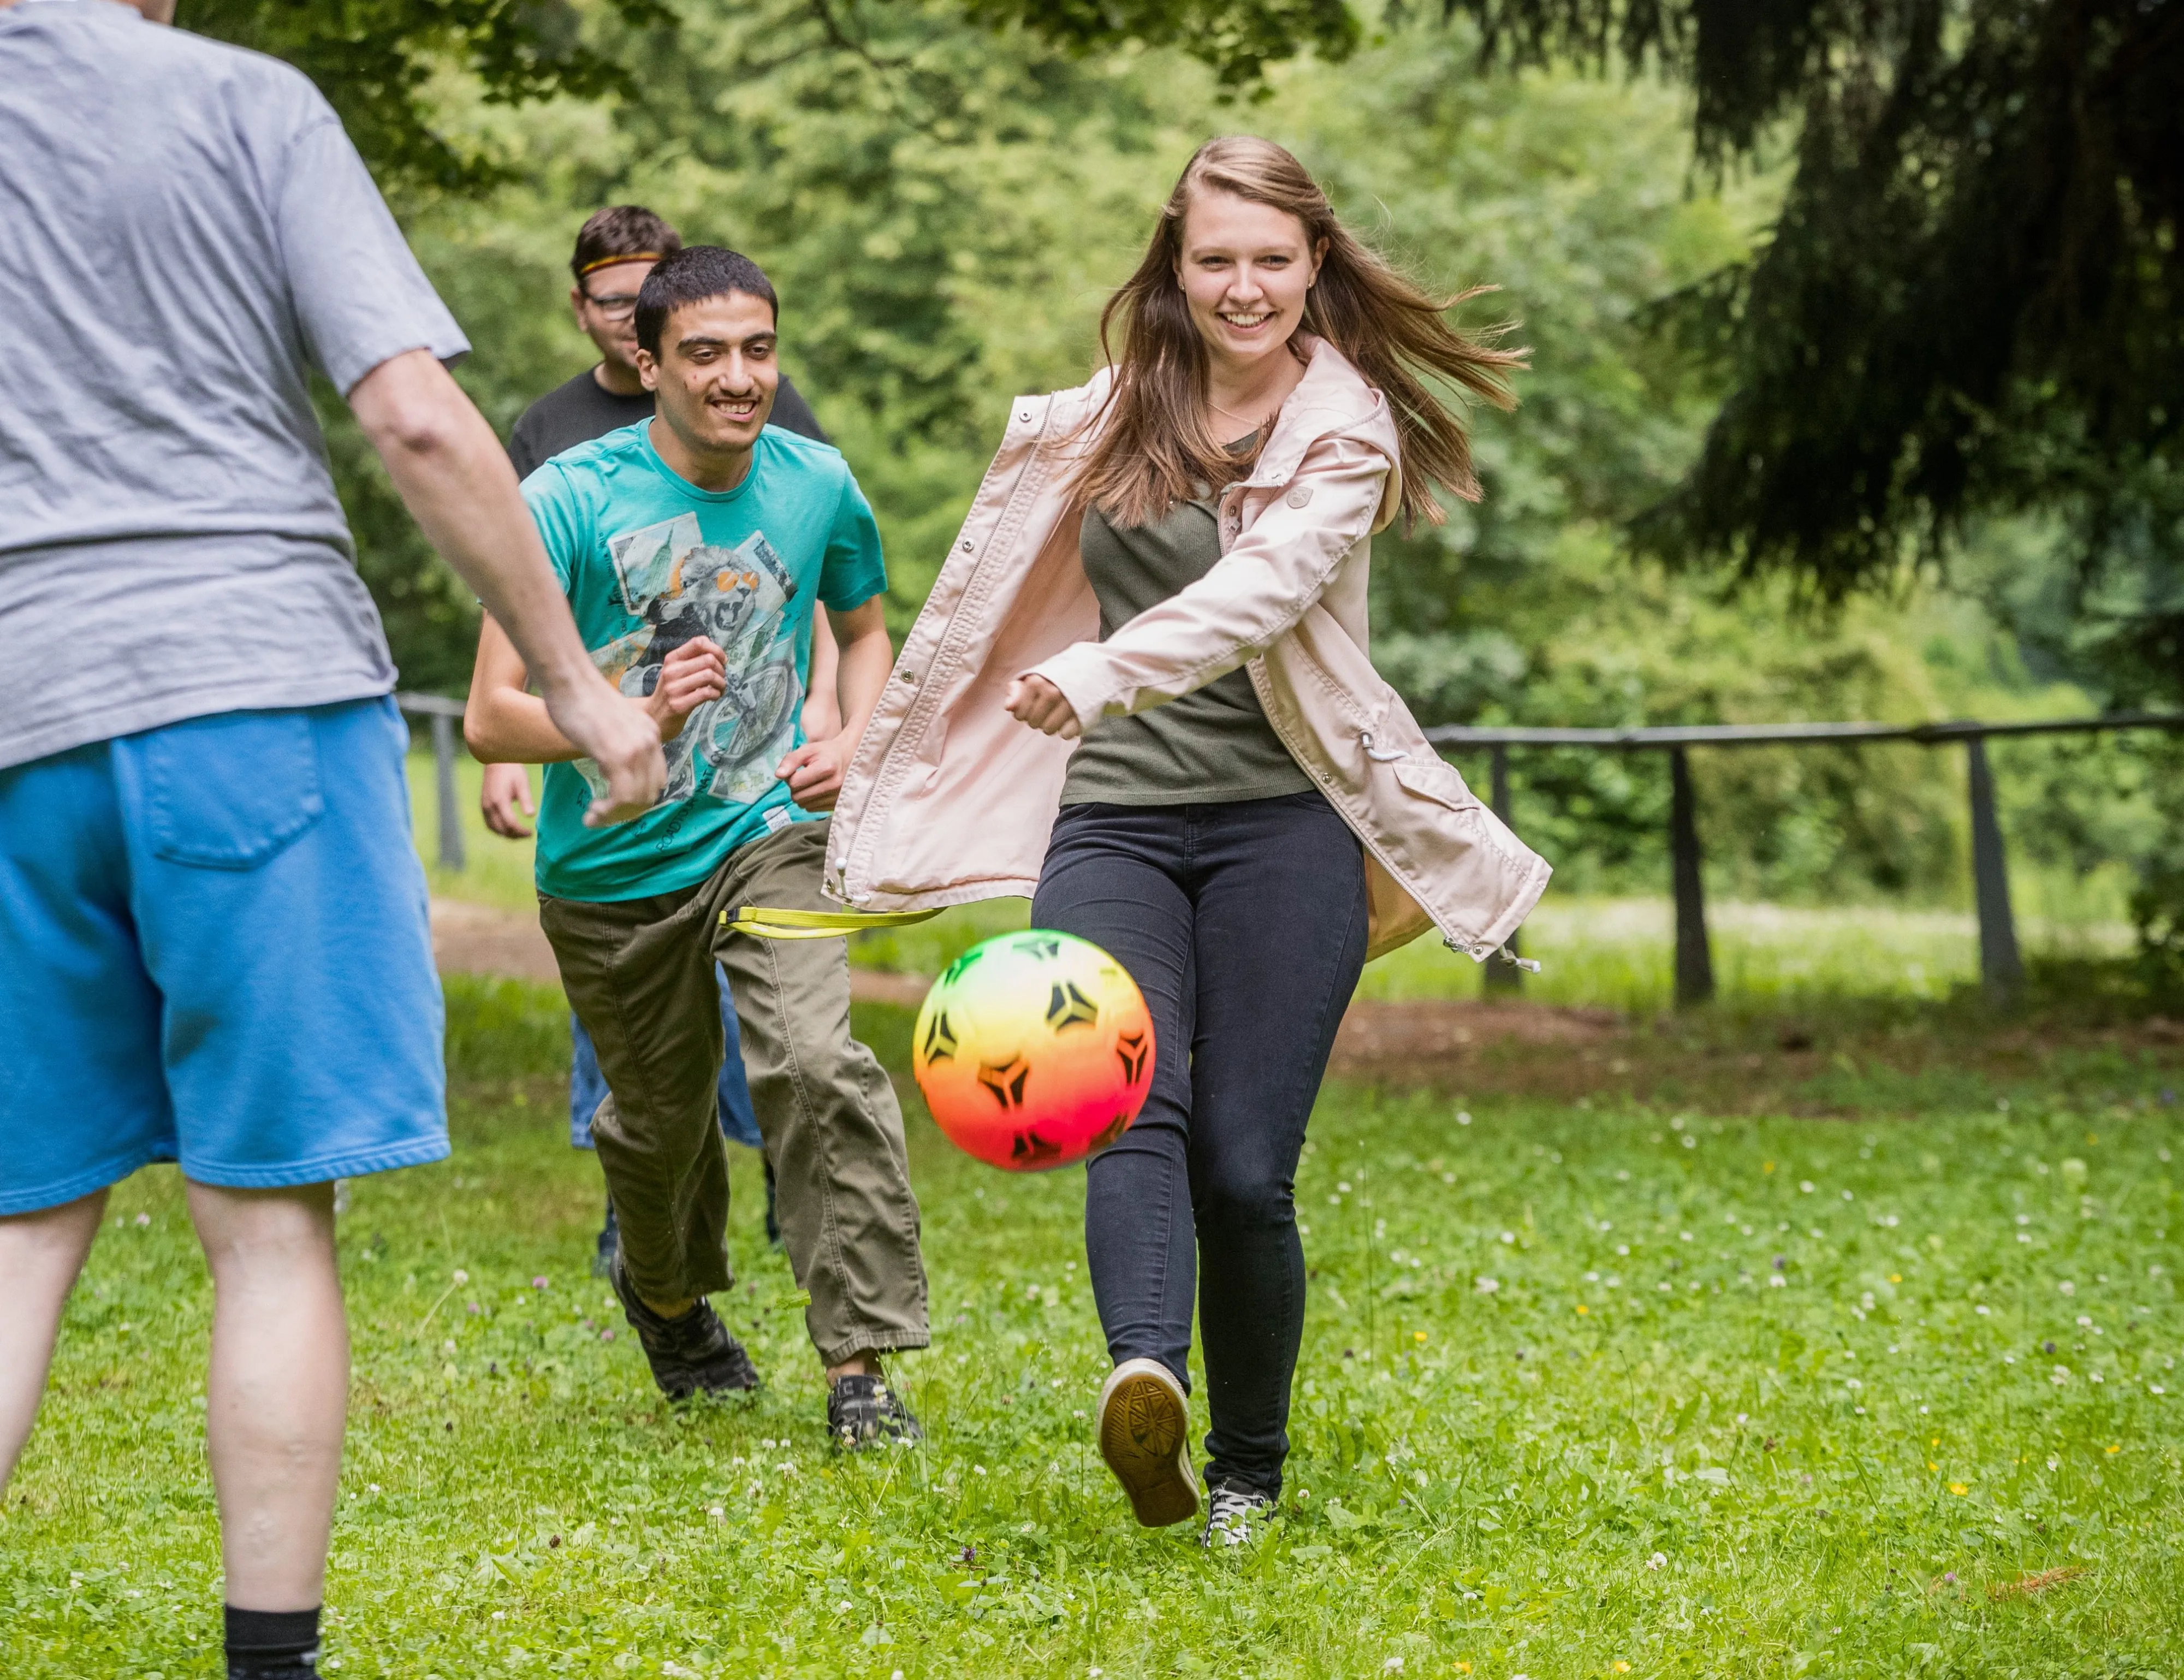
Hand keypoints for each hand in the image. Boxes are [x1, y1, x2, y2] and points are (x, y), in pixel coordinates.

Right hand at [479, 761, 535, 838]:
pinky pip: (489, 823)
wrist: (497, 761)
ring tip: (519, 834)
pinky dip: (498, 830)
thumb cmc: (512, 770)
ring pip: (494, 829)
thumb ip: (525, 799)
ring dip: (506, 834)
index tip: (531, 833)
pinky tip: (508, 829)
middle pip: (501, 829)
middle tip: (527, 834)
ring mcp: (484, 806)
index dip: (521, 831)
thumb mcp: (522, 782)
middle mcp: (489, 805)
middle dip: (515, 835)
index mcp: (499, 800)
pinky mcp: (483, 805)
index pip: (510, 823)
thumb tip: (531, 815)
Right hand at [539, 675, 664, 826]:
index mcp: (650, 734)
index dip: (638, 800)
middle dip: (627, 813)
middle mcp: (649, 742)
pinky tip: (591, 814)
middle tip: (602, 817)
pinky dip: (607, 813)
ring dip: (615, 817)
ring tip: (593, 819)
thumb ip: (619, 747)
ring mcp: (635, 749)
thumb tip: (613, 770)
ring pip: (637, 800)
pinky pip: (622, 797)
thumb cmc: (580, 700)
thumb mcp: (611, 726)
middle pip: (651, 793)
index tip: (615, 806)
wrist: (570, 680)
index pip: (657, 779)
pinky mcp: (616, 755)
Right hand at [646, 637, 726, 742]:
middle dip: (721, 669)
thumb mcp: (676, 671)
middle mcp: (671, 671)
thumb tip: (717, 653)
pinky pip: (706, 693)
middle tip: (721, 678)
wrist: (654, 717)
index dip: (716, 650)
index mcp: (672, 659)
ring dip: (721, 683)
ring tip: (719, 688)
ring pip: (709, 675)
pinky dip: (716, 694)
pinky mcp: (679, 705)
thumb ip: (692, 660)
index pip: (698, 642)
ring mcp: (674, 688)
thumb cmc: (671, 692)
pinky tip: (714, 697)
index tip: (722, 660)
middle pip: (708, 659)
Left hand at [775, 732, 852, 811]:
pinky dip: (810, 801)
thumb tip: (778, 775)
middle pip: (798, 796)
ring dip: (802, 795)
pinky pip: (812, 809)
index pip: (794, 783)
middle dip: (795, 787)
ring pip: (804, 805)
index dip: (790, 776)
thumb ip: (791, 760)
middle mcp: (834, 784)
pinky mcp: (838, 804)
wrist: (850, 758)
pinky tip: (817, 791)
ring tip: (811, 784)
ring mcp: (837, 797)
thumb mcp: (808, 750)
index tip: (798, 770)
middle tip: (803, 777)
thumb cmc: (826, 752)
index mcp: (826, 768)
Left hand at [1005, 674, 1080, 739]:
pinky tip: (1070, 718)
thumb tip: (1008, 707)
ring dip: (1052, 726)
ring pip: (1049, 730)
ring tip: (1059, 713)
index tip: (1033, 706)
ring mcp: (1068, 704)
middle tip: (1048, 709)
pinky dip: (1067, 730)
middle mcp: (1052, 692)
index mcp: (1036, 682)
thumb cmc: (1055, 678)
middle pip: (1034, 724)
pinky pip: (1065, 734)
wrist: (1090, 669)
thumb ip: (1016, 691)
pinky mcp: (1082, 715)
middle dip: (1038, 720)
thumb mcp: (1033, 678)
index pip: (1019, 715)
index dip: (1024, 714)